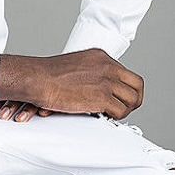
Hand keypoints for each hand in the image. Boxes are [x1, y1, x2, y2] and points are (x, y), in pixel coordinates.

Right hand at [0, 48, 143, 119]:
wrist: (37, 78)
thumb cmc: (48, 74)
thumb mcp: (76, 64)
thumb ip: (90, 72)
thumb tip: (96, 85)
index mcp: (101, 57)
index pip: (126, 73)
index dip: (125, 88)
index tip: (120, 96)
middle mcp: (107, 66)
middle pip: (136, 85)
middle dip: (133, 99)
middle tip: (125, 108)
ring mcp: (106, 81)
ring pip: (132, 99)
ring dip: (125, 110)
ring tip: (113, 114)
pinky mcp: (102, 97)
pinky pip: (120, 111)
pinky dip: (115, 117)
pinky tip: (105, 116)